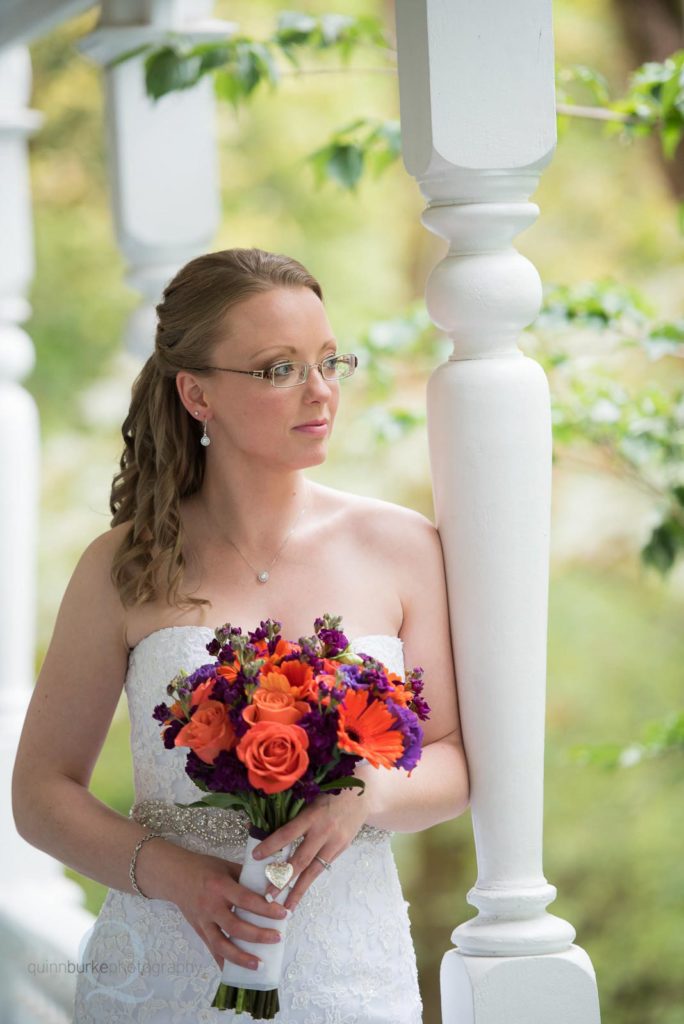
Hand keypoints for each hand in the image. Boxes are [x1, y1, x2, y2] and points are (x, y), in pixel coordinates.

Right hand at [169, 848, 290, 972]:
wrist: (175, 876)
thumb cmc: (204, 868)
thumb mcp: (226, 866)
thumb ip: (246, 877)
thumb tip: (271, 886)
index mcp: (220, 886)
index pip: (246, 900)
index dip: (265, 909)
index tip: (283, 914)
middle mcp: (211, 906)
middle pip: (235, 926)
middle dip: (258, 935)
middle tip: (277, 938)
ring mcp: (203, 921)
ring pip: (221, 944)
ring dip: (240, 957)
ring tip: (259, 965)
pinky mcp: (198, 930)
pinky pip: (211, 949)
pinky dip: (222, 962)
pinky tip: (234, 972)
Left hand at [252, 785, 370, 911]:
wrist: (362, 794)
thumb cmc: (330, 791)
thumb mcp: (310, 796)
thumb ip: (291, 811)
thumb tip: (260, 822)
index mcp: (313, 815)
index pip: (288, 833)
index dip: (272, 845)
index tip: (256, 856)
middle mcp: (324, 831)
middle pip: (301, 859)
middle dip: (284, 879)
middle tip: (269, 895)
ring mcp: (335, 843)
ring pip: (314, 871)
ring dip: (299, 889)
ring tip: (286, 906)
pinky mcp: (342, 849)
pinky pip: (323, 867)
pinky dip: (310, 879)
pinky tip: (301, 890)